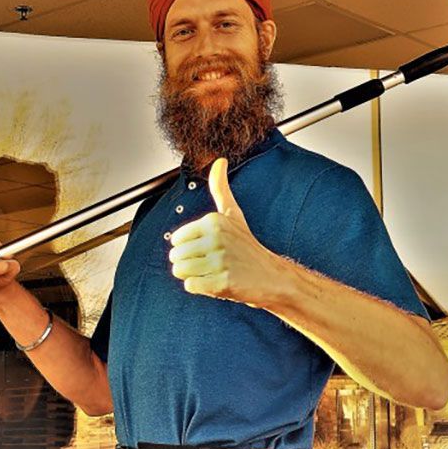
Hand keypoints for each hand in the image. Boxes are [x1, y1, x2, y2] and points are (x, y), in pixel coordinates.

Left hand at [168, 158, 278, 306]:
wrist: (271, 276)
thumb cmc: (247, 245)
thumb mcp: (233, 214)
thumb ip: (220, 188)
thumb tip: (219, 160)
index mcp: (213, 221)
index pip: (176, 239)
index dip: (188, 247)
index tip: (209, 248)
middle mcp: (216, 238)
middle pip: (175, 257)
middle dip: (189, 263)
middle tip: (211, 262)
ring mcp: (220, 261)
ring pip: (180, 272)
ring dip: (193, 275)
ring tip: (212, 271)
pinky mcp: (222, 283)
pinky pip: (191, 286)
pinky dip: (200, 288)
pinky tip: (217, 282)